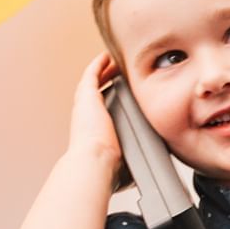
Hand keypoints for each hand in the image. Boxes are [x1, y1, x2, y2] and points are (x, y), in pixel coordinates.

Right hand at [66, 51, 121, 171]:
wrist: (96, 160)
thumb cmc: (108, 167)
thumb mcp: (123, 163)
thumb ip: (132, 161)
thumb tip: (144, 172)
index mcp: (96, 129)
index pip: (105, 110)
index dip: (115, 100)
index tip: (127, 95)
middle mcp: (88, 115)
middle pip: (99, 92)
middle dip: (110, 82)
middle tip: (122, 74)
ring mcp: (85, 104)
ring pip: (94, 80)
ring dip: (105, 70)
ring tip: (116, 61)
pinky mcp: (86, 95)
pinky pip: (92, 73)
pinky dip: (99, 64)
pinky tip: (107, 56)